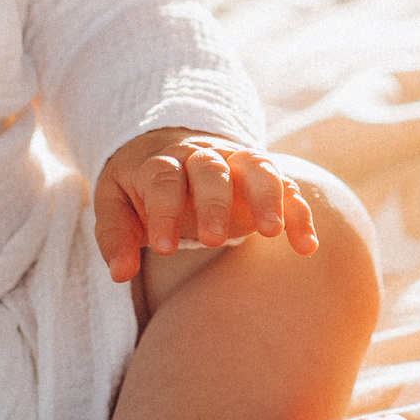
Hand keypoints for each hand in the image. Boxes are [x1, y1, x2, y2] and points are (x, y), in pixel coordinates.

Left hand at [93, 128, 319, 282]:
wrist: (174, 146)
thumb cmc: (140, 187)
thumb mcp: (114, 203)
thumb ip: (116, 236)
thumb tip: (121, 273)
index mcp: (161, 163)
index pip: (163, 181)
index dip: (164, 212)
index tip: (164, 249)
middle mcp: (202, 157)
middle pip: (211, 168)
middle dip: (214, 202)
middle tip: (212, 240)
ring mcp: (236, 163)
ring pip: (257, 167)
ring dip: (267, 196)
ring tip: (273, 233)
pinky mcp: (262, 178)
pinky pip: (286, 187)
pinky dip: (299, 213)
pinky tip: (305, 246)